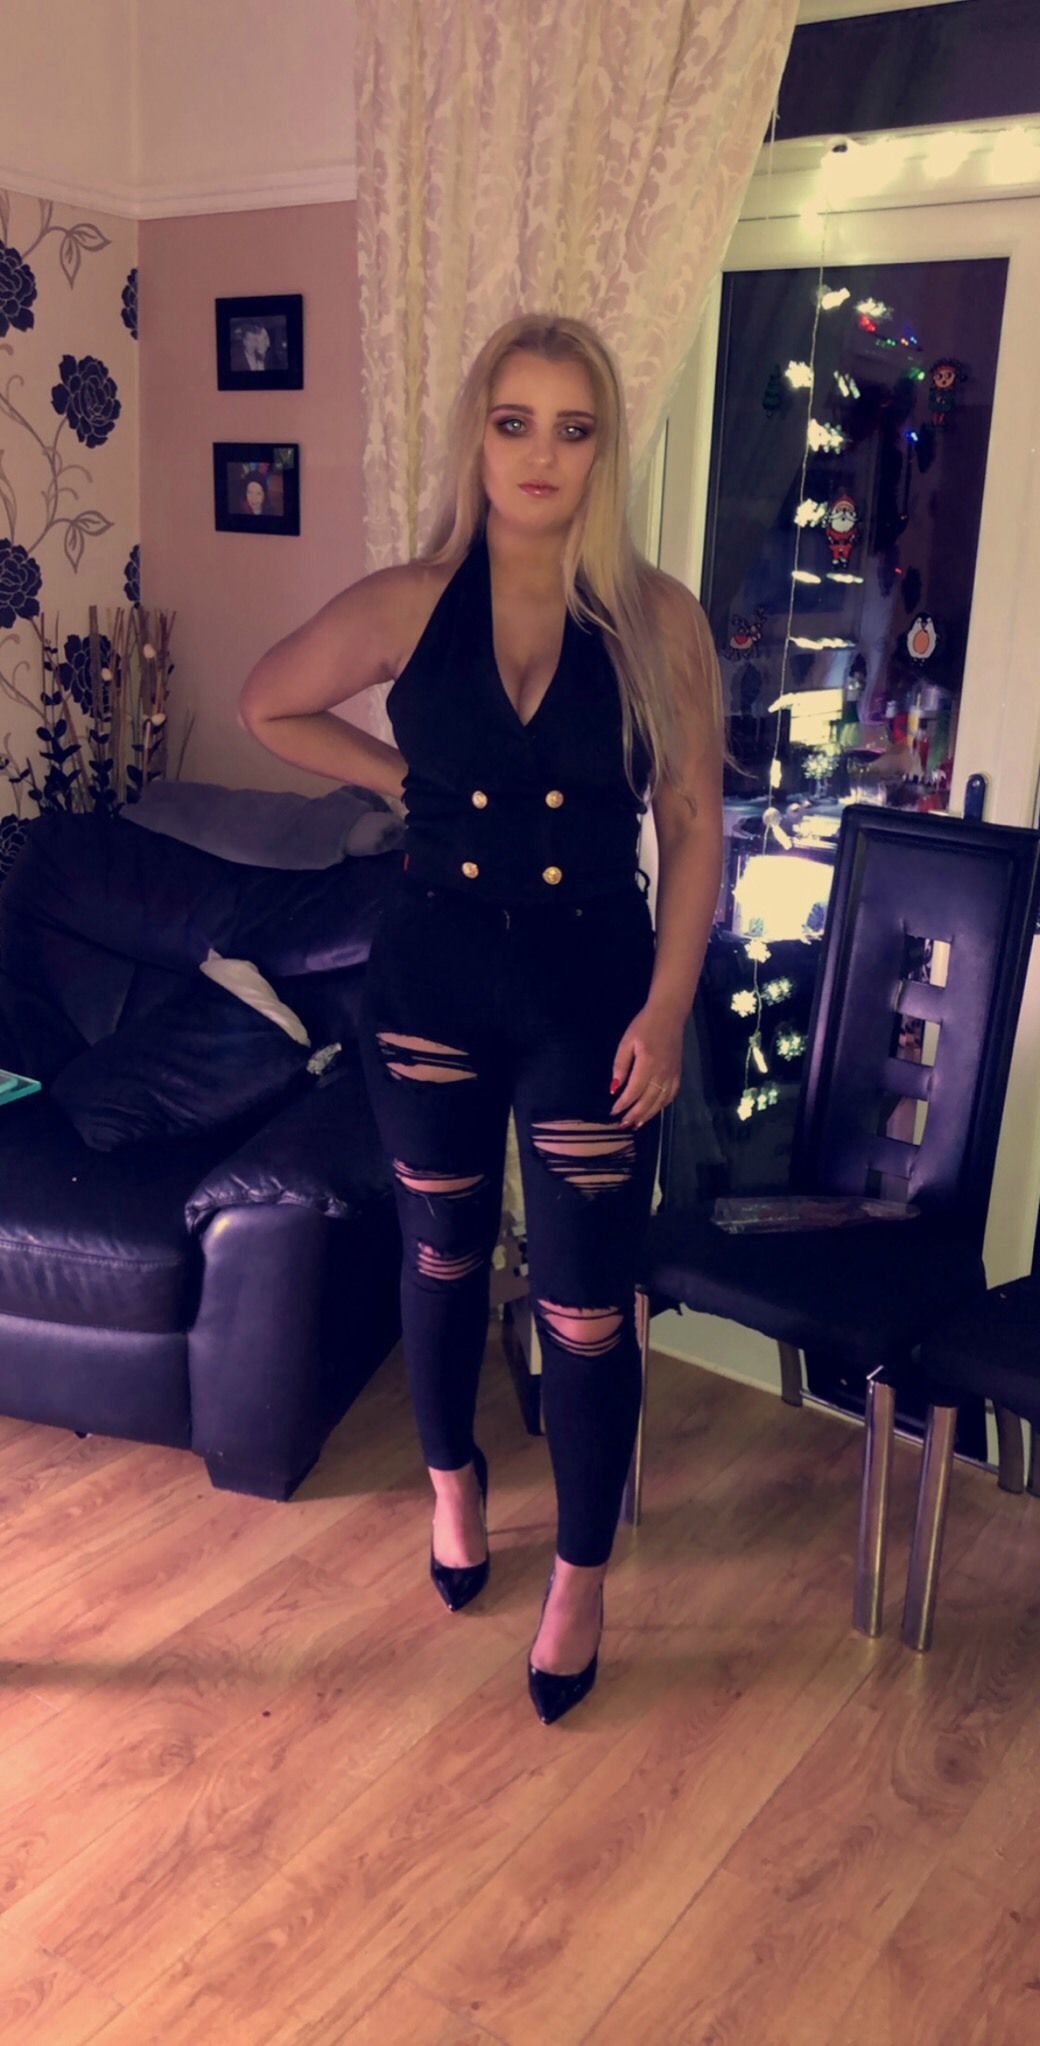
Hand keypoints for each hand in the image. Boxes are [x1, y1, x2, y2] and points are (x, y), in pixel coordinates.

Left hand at [609, 1003, 683, 1127]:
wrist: (669, 1015)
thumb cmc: (644, 1026)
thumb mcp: (627, 1042)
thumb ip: (620, 1065)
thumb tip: (614, 1088)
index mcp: (648, 1064)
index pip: (634, 1091)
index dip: (623, 1104)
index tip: (613, 1112)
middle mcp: (662, 1073)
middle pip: (648, 1100)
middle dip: (634, 1115)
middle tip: (622, 1125)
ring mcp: (672, 1074)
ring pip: (660, 1101)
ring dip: (648, 1115)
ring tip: (636, 1124)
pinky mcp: (678, 1073)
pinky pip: (671, 1095)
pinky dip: (662, 1106)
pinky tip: (654, 1111)